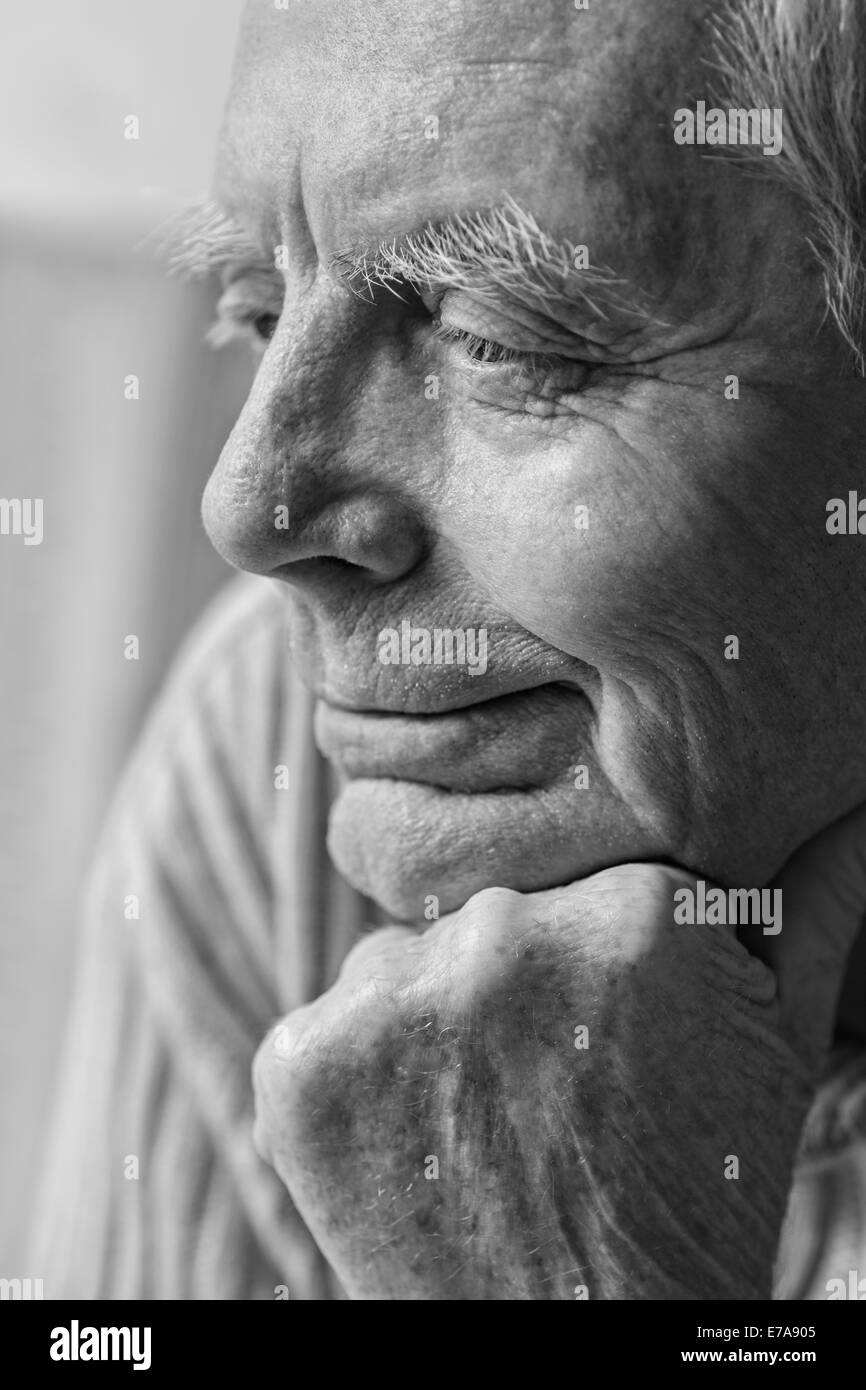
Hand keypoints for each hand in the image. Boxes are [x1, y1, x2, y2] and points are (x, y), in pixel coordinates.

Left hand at [252, 807, 865, 1299]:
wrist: (578, 1346)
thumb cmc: (692, 1192)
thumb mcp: (776, 1046)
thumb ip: (812, 909)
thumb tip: (856, 813)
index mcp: (631, 909)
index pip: (575, 880)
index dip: (590, 959)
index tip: (609, 1036)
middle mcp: (503, 934)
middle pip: (484, 916)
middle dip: (506, 985)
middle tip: (543, 1092)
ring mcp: (393, 1000)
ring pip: (400, 966)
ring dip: (425, 1028)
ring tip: (481, 1124)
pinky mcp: (302, 1065)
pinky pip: (326, 1024)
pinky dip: (357, 1077)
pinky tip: (414, 1142)